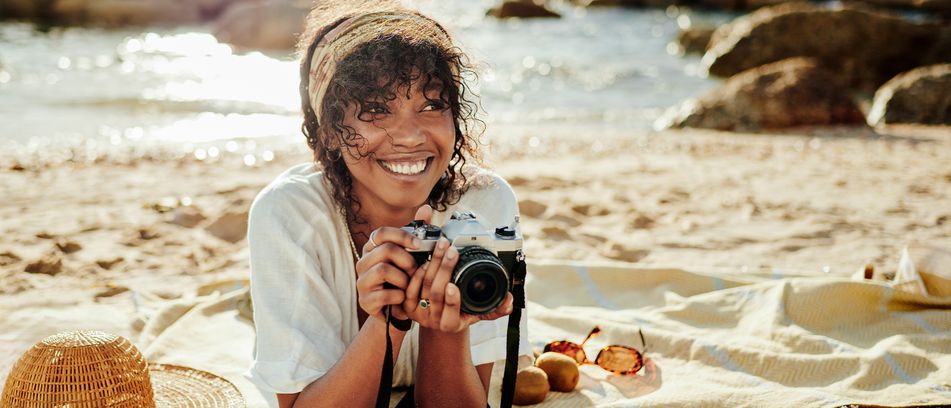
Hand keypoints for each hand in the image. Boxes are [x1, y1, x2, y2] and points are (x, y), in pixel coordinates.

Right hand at [354, 220, 422, 320]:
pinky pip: (384, 294)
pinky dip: (398, 296)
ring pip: (383, 270)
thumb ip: (418, 233)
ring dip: (403, 279)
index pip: (382, 232)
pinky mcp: (365, 301)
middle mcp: (363, 262)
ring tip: (408, 285)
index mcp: (373, 248)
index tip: (419, 244)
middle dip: (406, 260)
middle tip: (415, 269)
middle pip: (385, 250)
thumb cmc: (403, 279)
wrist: (396, 311)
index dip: (401, 235)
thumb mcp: (411, 256)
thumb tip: (426, 208)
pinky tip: (401, 298)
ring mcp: (362, 281)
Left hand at [400, 207, 512, 332]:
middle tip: (452, 250)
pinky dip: (418, 270)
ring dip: (433, 263)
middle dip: (444, 268)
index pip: (451, 314)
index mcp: (452, 325)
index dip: (452, 301)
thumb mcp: (479, 312)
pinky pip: (410, 286)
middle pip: (435, 293)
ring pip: (423, 285)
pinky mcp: (407, 304)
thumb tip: (509, 300)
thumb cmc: (462, 312)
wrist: (439, 317)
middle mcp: (433, 321)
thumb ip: (497, 307)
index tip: (453, 286)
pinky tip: (427, 258)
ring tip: (442, 246)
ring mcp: (418, 313)